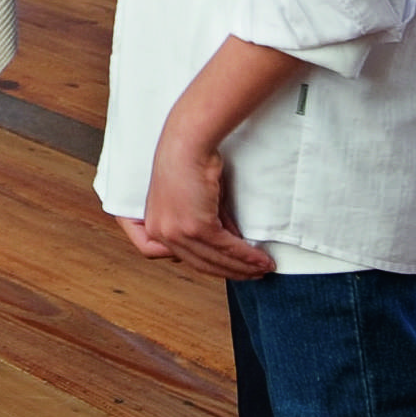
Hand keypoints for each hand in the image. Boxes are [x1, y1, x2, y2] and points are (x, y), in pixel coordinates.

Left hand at [120, 111, 277, 279]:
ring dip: (243, 267)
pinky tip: (260, 260)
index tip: (222, 266)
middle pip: (200, 264)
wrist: (187, 142)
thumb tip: (232, 244)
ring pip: (214, 260)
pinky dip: (246, 256)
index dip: (200, 265)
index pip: (176, 258)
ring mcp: (176, 231)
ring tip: (262, 270)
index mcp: (153, 225)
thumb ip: (211, 225)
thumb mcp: (197, 201)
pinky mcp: (195, 226)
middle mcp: (161, 232)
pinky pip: (226, 248)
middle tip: (252, 274)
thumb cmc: (189, 163)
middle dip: (229, 271)